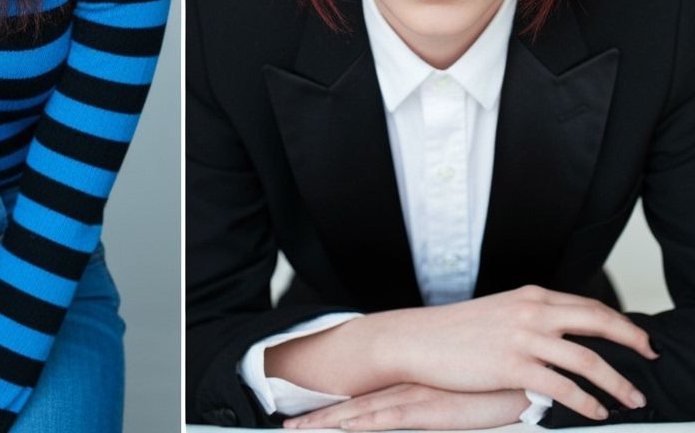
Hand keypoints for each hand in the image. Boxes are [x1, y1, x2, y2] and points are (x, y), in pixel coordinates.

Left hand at [282, 384, 527, 429]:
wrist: (514, 374)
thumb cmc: (486, 389)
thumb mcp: (450, 401)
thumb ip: (428, 406)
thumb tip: (414, 413)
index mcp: (404, 386)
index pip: (358, 400)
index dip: (328, 411)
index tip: (302, 420)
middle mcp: (402, 388)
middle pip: (350, 406)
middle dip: (317, 419)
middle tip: (286, 426)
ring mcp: (413, 398)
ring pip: (360, 413)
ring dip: (328, 422)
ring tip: (299, 429)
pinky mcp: (429, 409)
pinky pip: (389, 418)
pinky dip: (363, 423)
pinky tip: (343, 426)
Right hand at [370, 285, 655, 420]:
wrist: (418, 339)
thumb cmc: (455, 330)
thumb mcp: (500, 312)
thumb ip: (532, 318)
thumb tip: (563, 335)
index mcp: (530, 297)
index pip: (588, 304)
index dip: (620, 321)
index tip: (638, 337)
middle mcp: (531, 312)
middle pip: (598, 321)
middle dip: (632, 340)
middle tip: (651, 357)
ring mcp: (523, 338)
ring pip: (588, 359)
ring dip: (618, 382)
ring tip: (633, 398)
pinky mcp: (512, 366)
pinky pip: (563, 388)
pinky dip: (587, 403)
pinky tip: (596, 412)